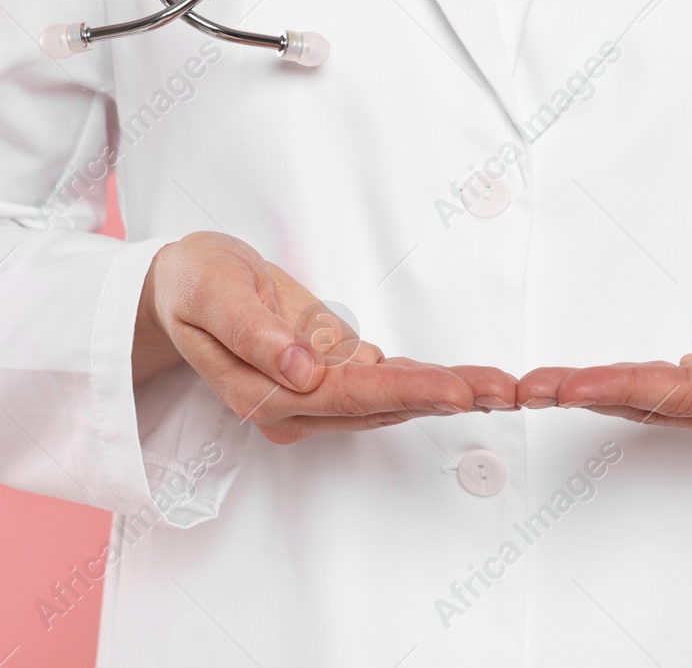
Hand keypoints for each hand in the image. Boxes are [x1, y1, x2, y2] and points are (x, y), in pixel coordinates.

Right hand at [134, 232, 518, 442]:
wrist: (184, 286)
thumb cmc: (197, 283)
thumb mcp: (214, 292)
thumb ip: (256, 334)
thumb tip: (302, 371)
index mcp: (264, 393)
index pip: (350, 395)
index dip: (408, 393)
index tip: (458, 391)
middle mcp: (295, 408)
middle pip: (382, 405)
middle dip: (447, 398)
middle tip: (507, 390)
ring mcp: (314, 399)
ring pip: (391, 400)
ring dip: (448, 394)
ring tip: (504, 388)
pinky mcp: (329, 382)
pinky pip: (386, 385)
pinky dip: (428, 383)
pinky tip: (468, 383)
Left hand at [516, 259, 691, 436]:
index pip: (678, 393)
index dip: (618, 389)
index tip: (567, 384)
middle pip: (651, 403)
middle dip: (585, 395)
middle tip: (524, 386)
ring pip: (652, 400)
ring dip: (592, 393)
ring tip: (537, 385)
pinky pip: (665, 389)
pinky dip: (620, 384)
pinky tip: (587, 384)